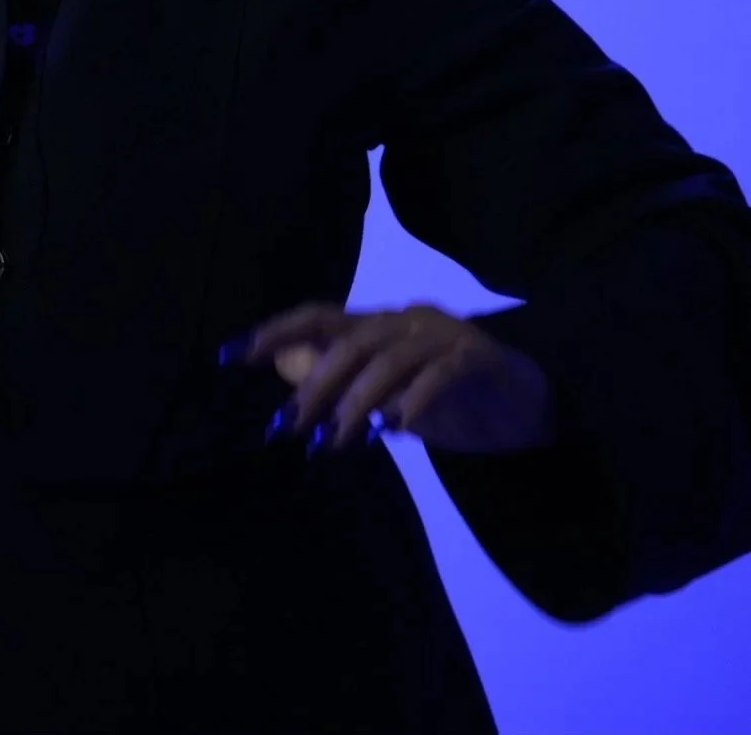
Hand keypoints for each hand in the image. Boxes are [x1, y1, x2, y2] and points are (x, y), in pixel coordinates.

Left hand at [219, 301, 557, 455]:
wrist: (533, 404)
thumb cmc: (453, 398)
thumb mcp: (388, 395)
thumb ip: (341, 378)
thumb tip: (282, 366)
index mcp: (382, 324)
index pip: (318, 317)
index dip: (274, 332)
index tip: (229, 356)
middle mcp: (408, 320)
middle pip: (349, 340)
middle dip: (313, 385)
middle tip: (287, 429)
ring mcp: (446, 335)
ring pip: (388, 358)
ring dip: (356, 402)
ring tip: (335, 444)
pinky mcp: (479, 358)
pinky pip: (440, 374)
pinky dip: (413, 400)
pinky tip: (395, 431)